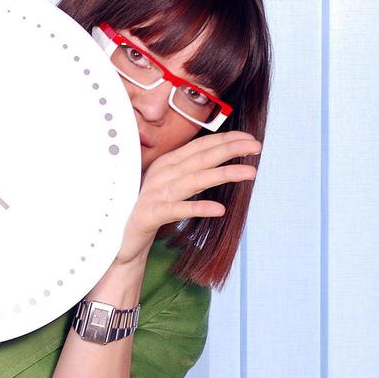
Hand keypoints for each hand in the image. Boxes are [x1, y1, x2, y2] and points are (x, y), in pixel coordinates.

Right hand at [113, 131, 261, 264]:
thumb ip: (192, 174)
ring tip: (250, 173)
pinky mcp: (151, 214)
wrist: (121, 238)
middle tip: (257, 147)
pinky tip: (219, 209)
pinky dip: (198, 208)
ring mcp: (156, 194)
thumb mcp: (173, 187)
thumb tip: (220, 163)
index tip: (250, 139)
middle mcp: (163, 174)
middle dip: (230, 149)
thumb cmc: (151, 209)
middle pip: (201, 158)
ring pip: (194, 180)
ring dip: (224, 174)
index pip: (200, 146)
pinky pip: (177, 210)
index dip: (225, 140)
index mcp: (168, 164)